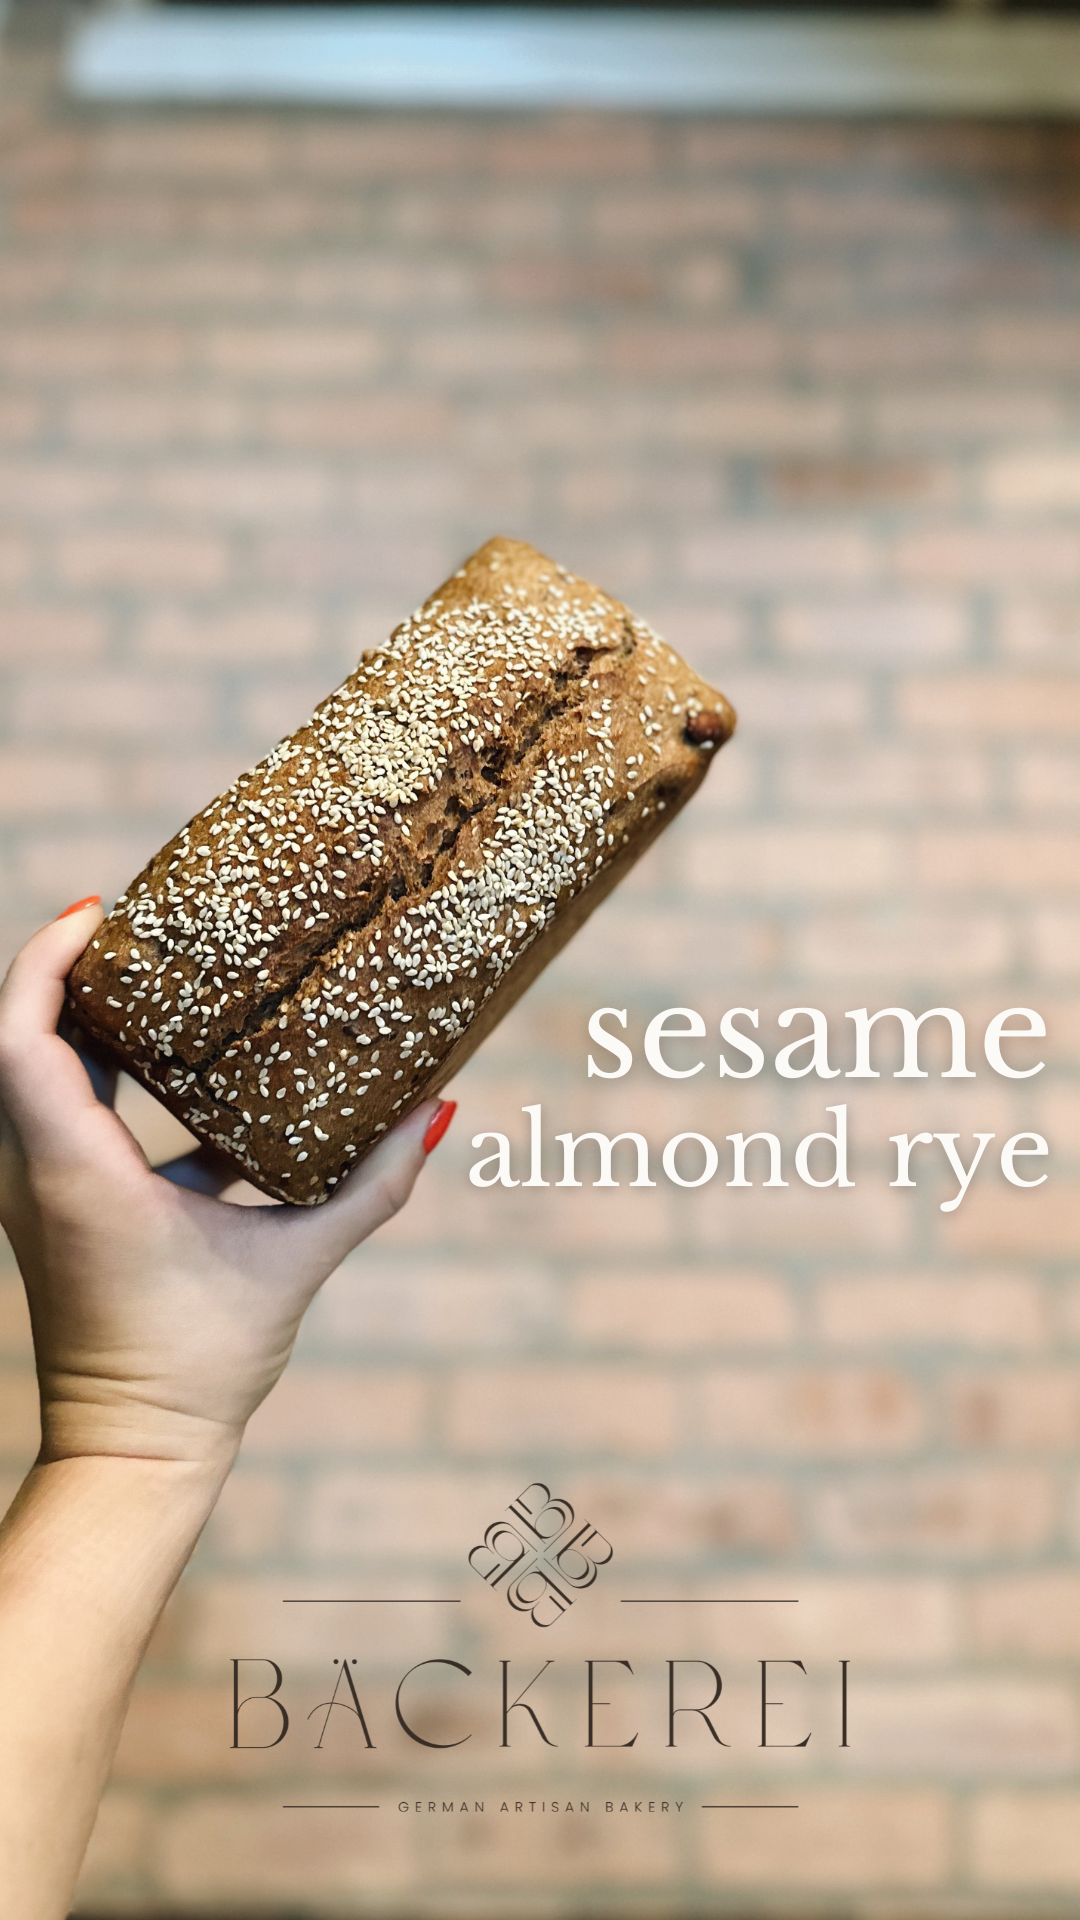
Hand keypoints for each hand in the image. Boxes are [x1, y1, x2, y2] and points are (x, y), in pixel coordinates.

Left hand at [0, 899, 448, 1476]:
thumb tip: (437, 1113)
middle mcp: (35, 1172)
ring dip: (76, 1020)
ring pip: (31, 1076)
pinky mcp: (55, 1210)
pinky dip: (98, 1076)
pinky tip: (175, 1067)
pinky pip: (57, 1115)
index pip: (21, 1036)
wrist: (132, 1453)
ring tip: (148, 973)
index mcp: (75, 1173)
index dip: (43, 961)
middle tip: (133, 924)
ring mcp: (36, 1192)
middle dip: (63, 971)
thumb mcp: (293, 1265)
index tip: (96, 912)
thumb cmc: (195, 1367)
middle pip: (17, 1038)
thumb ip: (370, 1187)